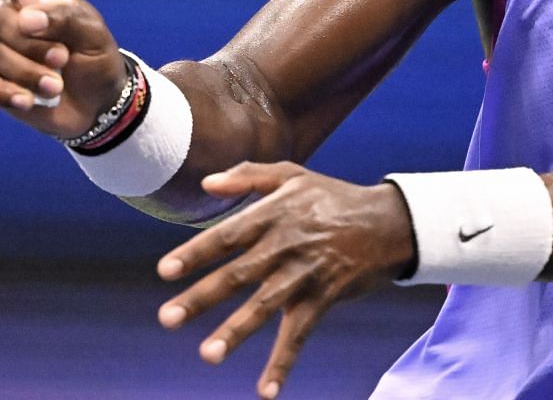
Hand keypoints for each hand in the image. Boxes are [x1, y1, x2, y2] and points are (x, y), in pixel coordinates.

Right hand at [0, 0, 126, 140]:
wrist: (97, 102)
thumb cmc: (95, 56)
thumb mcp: (93, 32)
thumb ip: (65, 16)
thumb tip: (27, 17)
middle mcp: (10, 14)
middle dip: (30, 43)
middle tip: (61, 57)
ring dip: (28, 73)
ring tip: (57, 86)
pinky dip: (7, 94)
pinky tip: (28, 101)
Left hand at [155, 162, 414, 398]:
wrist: (387, 222)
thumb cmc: (333, 196)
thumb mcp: (292, 175)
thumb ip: (247, 176)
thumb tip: (206, 184)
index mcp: (272, 214)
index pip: (226, 235)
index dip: (195, 252)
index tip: (165, 271)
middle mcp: (284, 245)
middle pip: (237, 273)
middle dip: (202, 296)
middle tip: (168, 318)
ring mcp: (303, 274)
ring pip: (264, 305)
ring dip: (235, 330)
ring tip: (208, 354)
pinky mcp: (323, 297)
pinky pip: (299, 334)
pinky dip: (283, 363)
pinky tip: (266, 392)